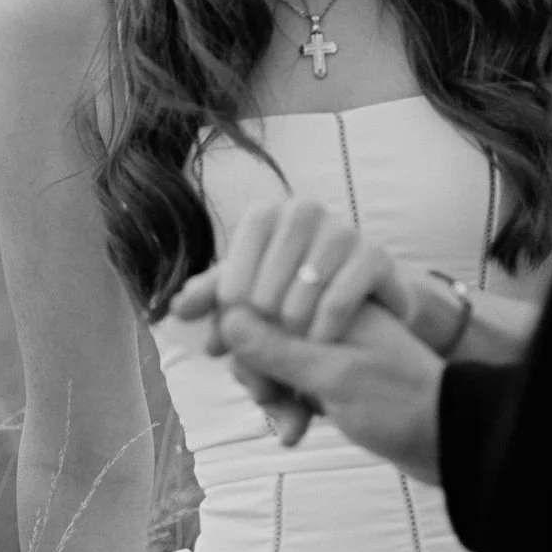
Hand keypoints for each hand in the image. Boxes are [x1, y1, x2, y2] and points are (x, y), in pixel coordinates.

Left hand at [166, 200, 416, 348]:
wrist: (352, 311)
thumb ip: (215, 297)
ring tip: (289, 338)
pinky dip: (333, 311)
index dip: (235, 277)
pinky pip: (352, 280)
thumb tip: (174, 309)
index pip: (248, 235)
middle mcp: (306, 212)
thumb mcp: (249, 295)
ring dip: (299, 305)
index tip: (228, 317)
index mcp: (269, 215)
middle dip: (265, 297)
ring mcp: (344, 231)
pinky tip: (321, 339)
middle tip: (258, 333)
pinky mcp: (376, 257)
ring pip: (317, 264)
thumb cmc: (288, 300)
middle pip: (281, 249)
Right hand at [217, 301, 444, 483]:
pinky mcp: (333, 375)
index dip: (229, 310)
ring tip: (289, 420)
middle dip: (252, 365)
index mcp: (332, 294)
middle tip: (266, 397)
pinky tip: (294, 432)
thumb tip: (227, 317)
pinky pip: (291, 382)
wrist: (449, 440)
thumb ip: (278, 347)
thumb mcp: (333, 374)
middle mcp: (328, 311)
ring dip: (269, 390)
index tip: (206, 343)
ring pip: (272, 358)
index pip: (264, 288)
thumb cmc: (399, 401)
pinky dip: (288, 406)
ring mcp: (330, 343)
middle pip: (260, 325)